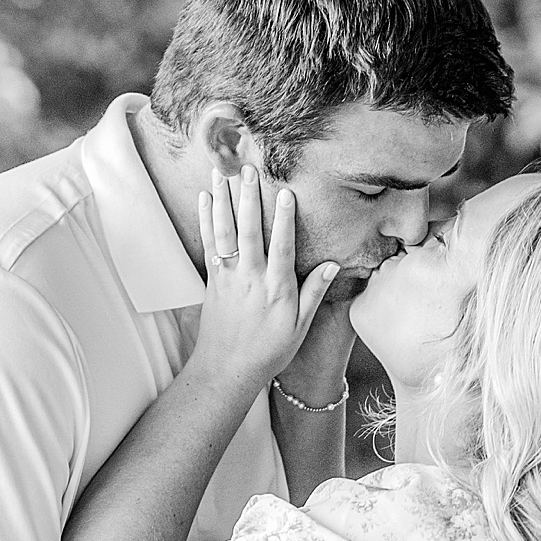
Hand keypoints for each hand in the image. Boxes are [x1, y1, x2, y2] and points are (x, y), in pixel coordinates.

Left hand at [195, 166, 338, 387]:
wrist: (227, 371)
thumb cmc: (268, 351)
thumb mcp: (299, 326)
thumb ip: (314, 293)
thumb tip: (334, 265)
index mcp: (276, 289)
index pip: (282, 247)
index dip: (284, 219)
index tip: (286, 193)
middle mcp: (250, 279)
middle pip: (249, 232)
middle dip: (248, 199)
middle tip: (247, 169)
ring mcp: (228, 278)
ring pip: (225, 233)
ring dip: (222, 201)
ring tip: (221, 172)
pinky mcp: (212, 280)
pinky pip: (209, 244)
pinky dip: (206, 219)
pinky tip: (205, 198)